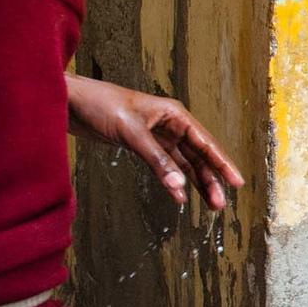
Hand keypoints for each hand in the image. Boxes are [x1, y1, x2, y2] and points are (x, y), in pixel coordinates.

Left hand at [65, 74, 244, 210]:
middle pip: (198, 156)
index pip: (205, 142)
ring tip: (210, 204)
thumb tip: (178, 185)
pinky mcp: (142, 146)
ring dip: (195, 183)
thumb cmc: (100, 105)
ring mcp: (157, 136)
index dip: (222, 163)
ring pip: (184, 163)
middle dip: (211, 179)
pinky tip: (179, 195)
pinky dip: (172, 180)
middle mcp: (170, 125)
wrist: (70, 102)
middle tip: (220, 203)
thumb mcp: (131, 132)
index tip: (237, 182)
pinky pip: (165, 166)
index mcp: (174, 114)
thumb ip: (156, 160)